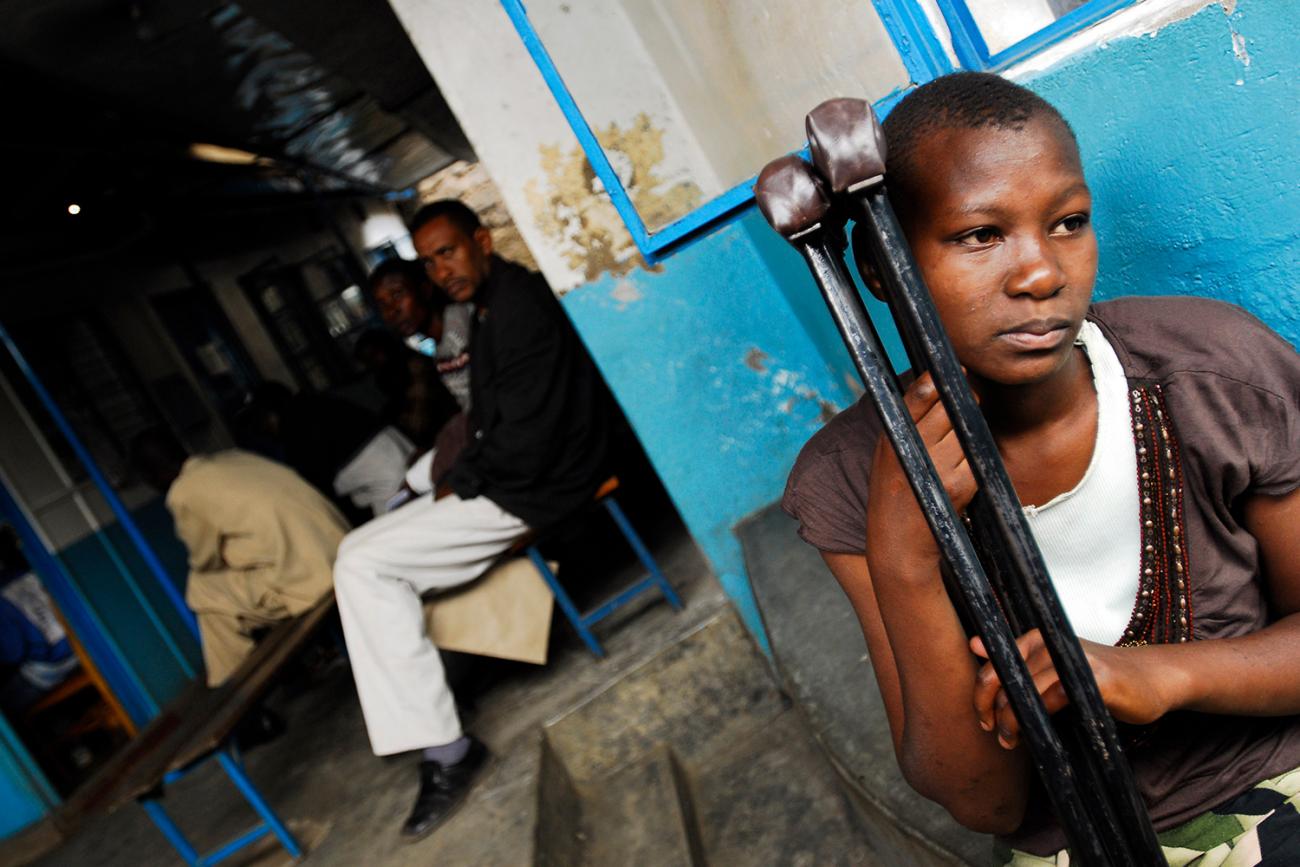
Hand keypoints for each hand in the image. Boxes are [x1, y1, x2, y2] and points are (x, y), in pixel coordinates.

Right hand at [865, 372, 977, 569]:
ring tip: (950, 454)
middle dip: (961, 403)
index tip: (954, 370)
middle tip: (963, 407)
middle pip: (951, 408)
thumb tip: (936, 385)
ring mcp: (939, 467)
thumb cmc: (894, 494)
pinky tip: (957, 475)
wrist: (896, 543)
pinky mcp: (960, 484)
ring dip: (968, 435)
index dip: (938, 379)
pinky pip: (977, 458)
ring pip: (968, 431)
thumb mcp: (890, 454)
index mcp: (893, 438)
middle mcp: (914, 449)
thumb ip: (908, 422)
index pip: (919, 395)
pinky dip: (972, 462)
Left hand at [970, 630, 1172, 749]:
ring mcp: (1074, 659)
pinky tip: (1038, 738)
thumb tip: (974, 645)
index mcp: (1037, 637)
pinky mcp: (1096, 677)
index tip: (983, 719)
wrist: (1150, 679)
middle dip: (994, 711)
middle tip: (997, 735)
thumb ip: (1016, 660)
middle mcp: (1052, 642)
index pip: (996, 663)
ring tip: (1011, 742)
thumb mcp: (1052, 666)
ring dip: (1014, 722)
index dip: (982, 694)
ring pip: (1027, 691)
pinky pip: (1056, 699)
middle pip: (1006, 678)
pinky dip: (1041, 720)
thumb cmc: (1096, 677)